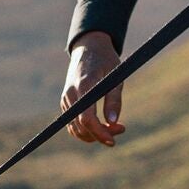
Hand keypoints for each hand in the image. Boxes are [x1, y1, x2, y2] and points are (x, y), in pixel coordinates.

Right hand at [62, 32, 125, 146]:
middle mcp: (70, 94)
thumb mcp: (115, 76)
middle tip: (122, 128)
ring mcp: (66, 100)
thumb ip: (114, 99)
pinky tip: (102, 126)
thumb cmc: (105, 59)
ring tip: (114, 127)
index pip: (86, 118)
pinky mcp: (66, 103)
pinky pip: (73, 124)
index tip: (112, 140)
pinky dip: (86, 130)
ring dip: (94, 134)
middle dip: (100, 134)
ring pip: (75, 129)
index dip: (99, 133)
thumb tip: (113, 122)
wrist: (88, 48)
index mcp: (83, 85)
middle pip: (81, 127)